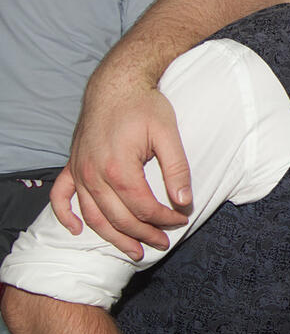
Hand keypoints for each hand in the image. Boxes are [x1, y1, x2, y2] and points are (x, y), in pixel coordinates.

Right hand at [49, 83, 191, 260]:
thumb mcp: (169, 134)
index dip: (164, 218)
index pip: (143, 207)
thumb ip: (177, 170)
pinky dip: (66, 216)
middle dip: (144, 234)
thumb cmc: (144, 105)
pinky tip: (78, 230)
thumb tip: (184, 201)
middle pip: (118, 218)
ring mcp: (79, 170)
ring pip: (93, 216)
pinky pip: (61, 197)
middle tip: (162, 242)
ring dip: (113, 237)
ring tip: (134, 251)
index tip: (181, 219)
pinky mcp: (72, 165)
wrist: (116, 83)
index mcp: (119, 168)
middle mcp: (93, 173)